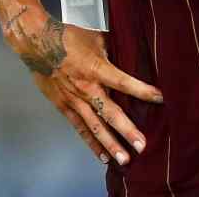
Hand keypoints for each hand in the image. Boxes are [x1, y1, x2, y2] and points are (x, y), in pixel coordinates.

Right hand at [10, 12, 162, 165]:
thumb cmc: (70, 37)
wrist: (37, 44)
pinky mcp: (64, 107)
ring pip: (95, 127)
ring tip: (124, 159)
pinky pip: (80, 128)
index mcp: (97, 69)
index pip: (124, 82)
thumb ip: (115, 50)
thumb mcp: (98, 39)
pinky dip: (91, 143)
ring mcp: (74, 101)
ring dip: (110, 144)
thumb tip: (134, 53)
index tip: (161, 98)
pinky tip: (103, 156)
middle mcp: (87, 89)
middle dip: (126, 131)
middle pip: (110, 113)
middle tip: (141, 146)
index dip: (142, 90)